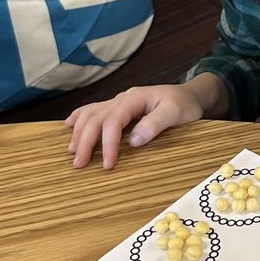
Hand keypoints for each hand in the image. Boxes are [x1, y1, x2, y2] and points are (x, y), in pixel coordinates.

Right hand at [65, 76, 224, 168]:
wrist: (190, 95)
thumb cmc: (185, 105)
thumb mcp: (176, 112)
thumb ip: (156, 124)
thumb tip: (134, 141)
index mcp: (135, 98)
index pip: (113, 121)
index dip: (108, 143)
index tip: (108, 165)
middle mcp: (122, 98)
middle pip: (95, 118)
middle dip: (85, 141)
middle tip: (79, 164)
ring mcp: (119, 101)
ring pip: (90, 113)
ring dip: (79, 131)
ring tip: (72, 151)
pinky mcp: (120, 107)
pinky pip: (94, 109)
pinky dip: (79, 117)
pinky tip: (69, 125)